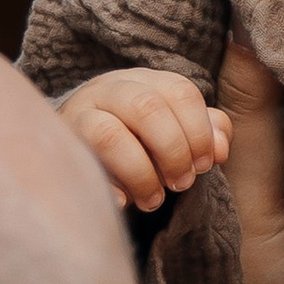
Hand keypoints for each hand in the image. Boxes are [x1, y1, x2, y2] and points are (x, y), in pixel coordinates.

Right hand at [59, 67, 230, 213]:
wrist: (71, 145)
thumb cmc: (136, 139)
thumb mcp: (174, 130)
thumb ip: (205, 132)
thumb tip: (220, 149)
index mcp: (145, 80)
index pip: (180, 91)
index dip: (199, 131)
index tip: (204, 165)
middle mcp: (110, 89)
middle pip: (147, 109)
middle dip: (173, 152)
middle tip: (181, 184)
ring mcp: (81, 115)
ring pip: (110, 135)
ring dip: (141, 173)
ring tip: (153, 199)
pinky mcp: (63, 146)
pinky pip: (83, 166)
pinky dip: (109, 188)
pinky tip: (124, 203)